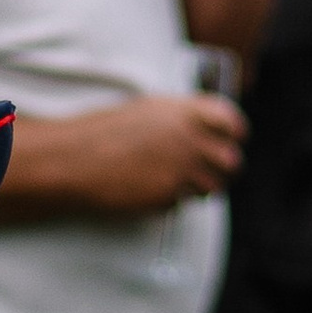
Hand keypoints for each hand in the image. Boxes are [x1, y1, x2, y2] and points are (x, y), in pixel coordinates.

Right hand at [7, 92, 246, 217]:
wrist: (78, 158)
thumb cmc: (109, 130)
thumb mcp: (151, 110)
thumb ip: (184, 119)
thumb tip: (207, 134)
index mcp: (188, 111)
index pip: (233, 125)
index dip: (233, 135)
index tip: (229, 141)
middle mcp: (191, 139)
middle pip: (232, 162)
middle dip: (223, 169)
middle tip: (208, 171)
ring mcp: (181, 171)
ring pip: (212, 188)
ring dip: (201, 188)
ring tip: (177, 181)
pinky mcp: (168, 197)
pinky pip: (183, 202)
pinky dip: (173, 200)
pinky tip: (150, 188)